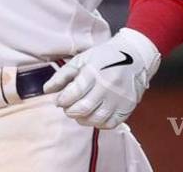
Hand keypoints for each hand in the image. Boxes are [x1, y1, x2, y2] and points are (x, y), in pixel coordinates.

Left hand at [43, 28, 160, 128]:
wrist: (135, 57)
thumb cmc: (104, 57)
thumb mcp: (81, 59)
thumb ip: (63, 75)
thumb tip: (47, 90)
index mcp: (94, 72)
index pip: (74, 93)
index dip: (62, 100)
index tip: (58, 101)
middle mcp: (107, 87)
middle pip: (84, 108)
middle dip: (70, 111)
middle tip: (67, 107)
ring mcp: (119, 99)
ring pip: (96, 119)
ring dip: (82, 119)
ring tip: (78, 112)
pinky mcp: (127, 108)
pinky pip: (110, 124)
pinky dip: (98, 123)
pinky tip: (93, 115)